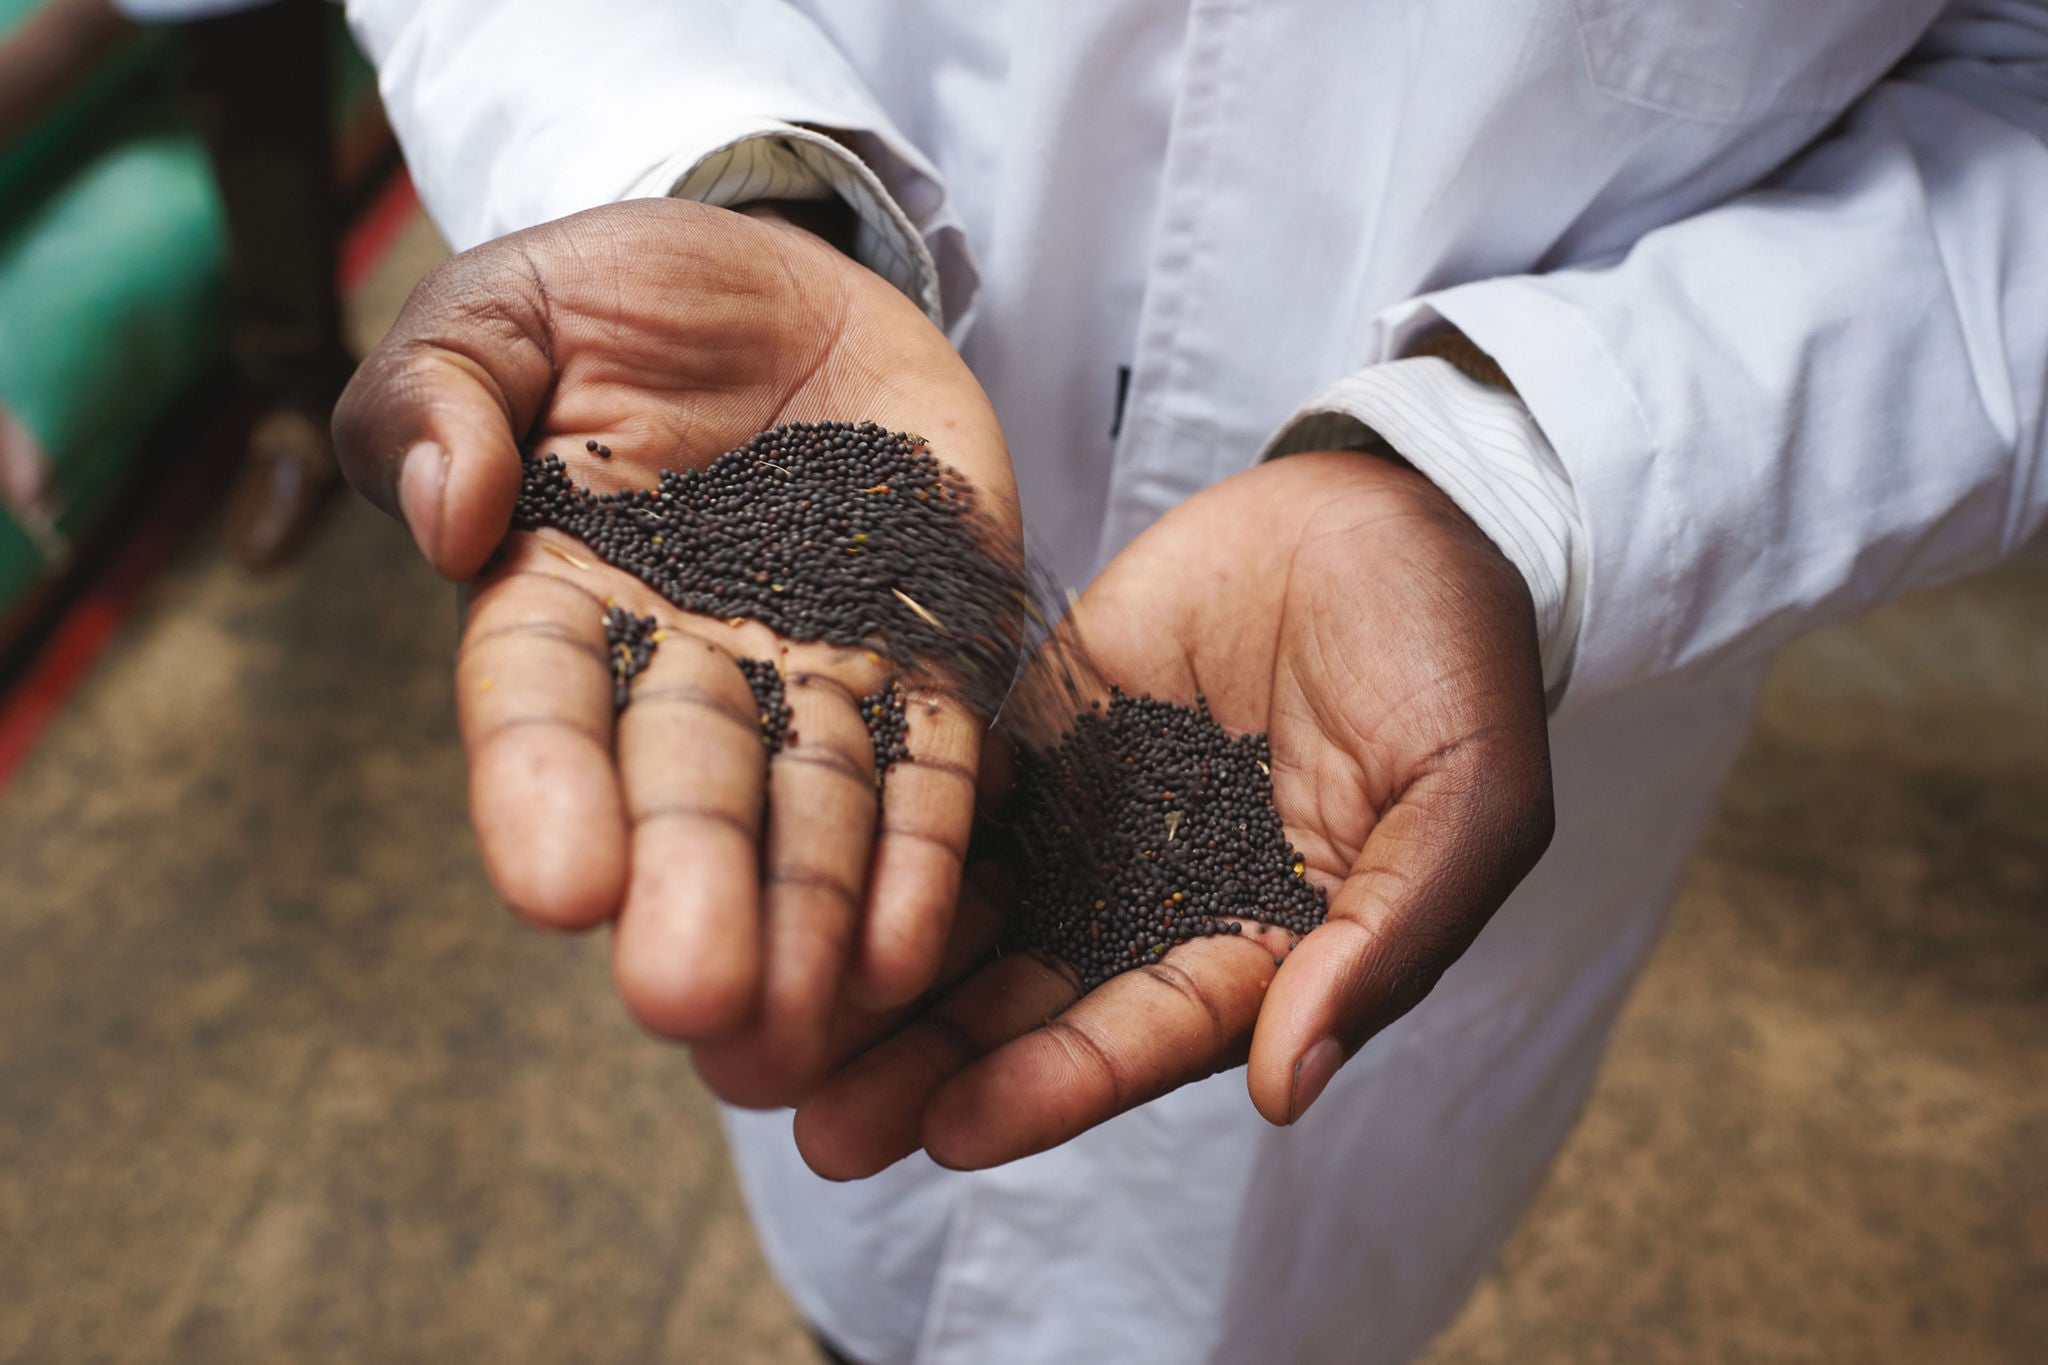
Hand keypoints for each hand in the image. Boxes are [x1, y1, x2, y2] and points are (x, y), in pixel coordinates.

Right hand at [333, 200, 1018, 1097]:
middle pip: (684, 783)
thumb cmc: (619, 298)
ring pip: (810, 802)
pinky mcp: (929, 653)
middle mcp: (683, 656)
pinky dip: (923, 854)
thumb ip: (439, 392)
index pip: (539, 702)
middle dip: (690, 887)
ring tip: (803, 1020)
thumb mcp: (505, 308)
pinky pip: (930, 761)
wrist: (792, 279)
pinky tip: (912, 950)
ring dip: (807, 911)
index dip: (545, 792)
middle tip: (690, 997)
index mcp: (557, 588)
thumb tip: (449, 514)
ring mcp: (814, 664)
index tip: (559, 892)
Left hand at [793, 449, 1552, 1174]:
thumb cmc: (1452, 661)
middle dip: (925, 1067)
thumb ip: (1382, 943)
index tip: (949, 1132)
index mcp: (1261, 946)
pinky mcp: (1038, 733)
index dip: (1052, 1085)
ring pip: (969, 916)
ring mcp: (1092, 818)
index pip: (1145, 1034)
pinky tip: (793, 879)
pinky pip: (951, 797)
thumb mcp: (1463, 805)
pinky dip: (878, 843)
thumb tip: (1292, 1088)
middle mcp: (1158, 903)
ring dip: (875, 978)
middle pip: (1029, 1004)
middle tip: (814, 1128)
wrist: (1388, 510)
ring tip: (762, 1035)